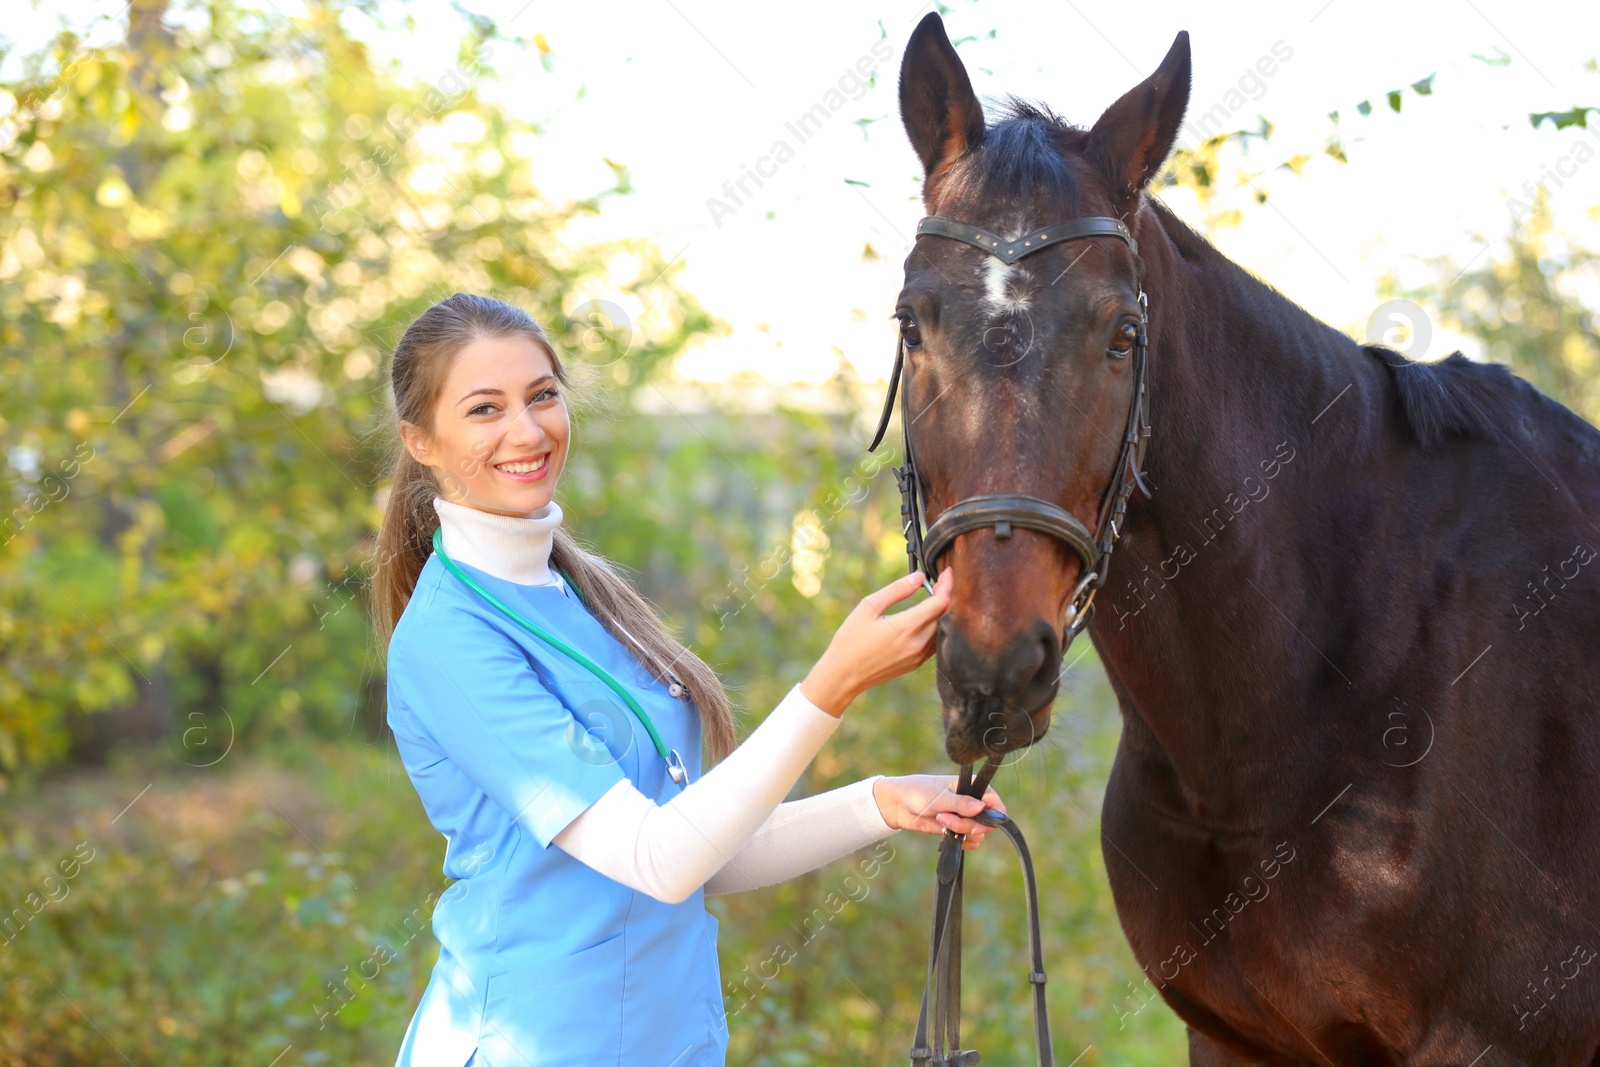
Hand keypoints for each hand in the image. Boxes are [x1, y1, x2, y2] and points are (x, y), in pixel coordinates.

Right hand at [800, 568, 952, 715]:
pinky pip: (935, 642)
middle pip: (945, 615)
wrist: (844, 675)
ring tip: (935, 596)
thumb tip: (920, 577)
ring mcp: (919, 656)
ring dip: (942, 612)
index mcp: (908, 626)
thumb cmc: (851, 639)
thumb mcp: (869, 607)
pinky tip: (927, 617)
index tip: (947, 572)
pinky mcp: (916, 664)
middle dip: (946, 595)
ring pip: (942, 630)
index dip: (947, 584)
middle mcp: (918, 643)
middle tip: (939, 581)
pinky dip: (936, 627)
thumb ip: (897, 590)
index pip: (941, 602)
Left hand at [872, 774, 1006, 850]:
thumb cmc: (917, 792)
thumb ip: (960, 804)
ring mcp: (965, 817)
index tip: (981, 820)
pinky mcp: (957, 830)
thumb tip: (981, 808)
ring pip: (978, 833)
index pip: (994, 801)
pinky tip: (948, 836)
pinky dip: (962, 842)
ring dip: (962, 832)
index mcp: (972, 786)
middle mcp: (972, 802)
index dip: (993, 813)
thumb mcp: (939, 797)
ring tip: (941, 822)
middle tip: (947, 818)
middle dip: (969, 824)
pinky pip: (970, 841)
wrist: (898, 805)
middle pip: (987, 821)